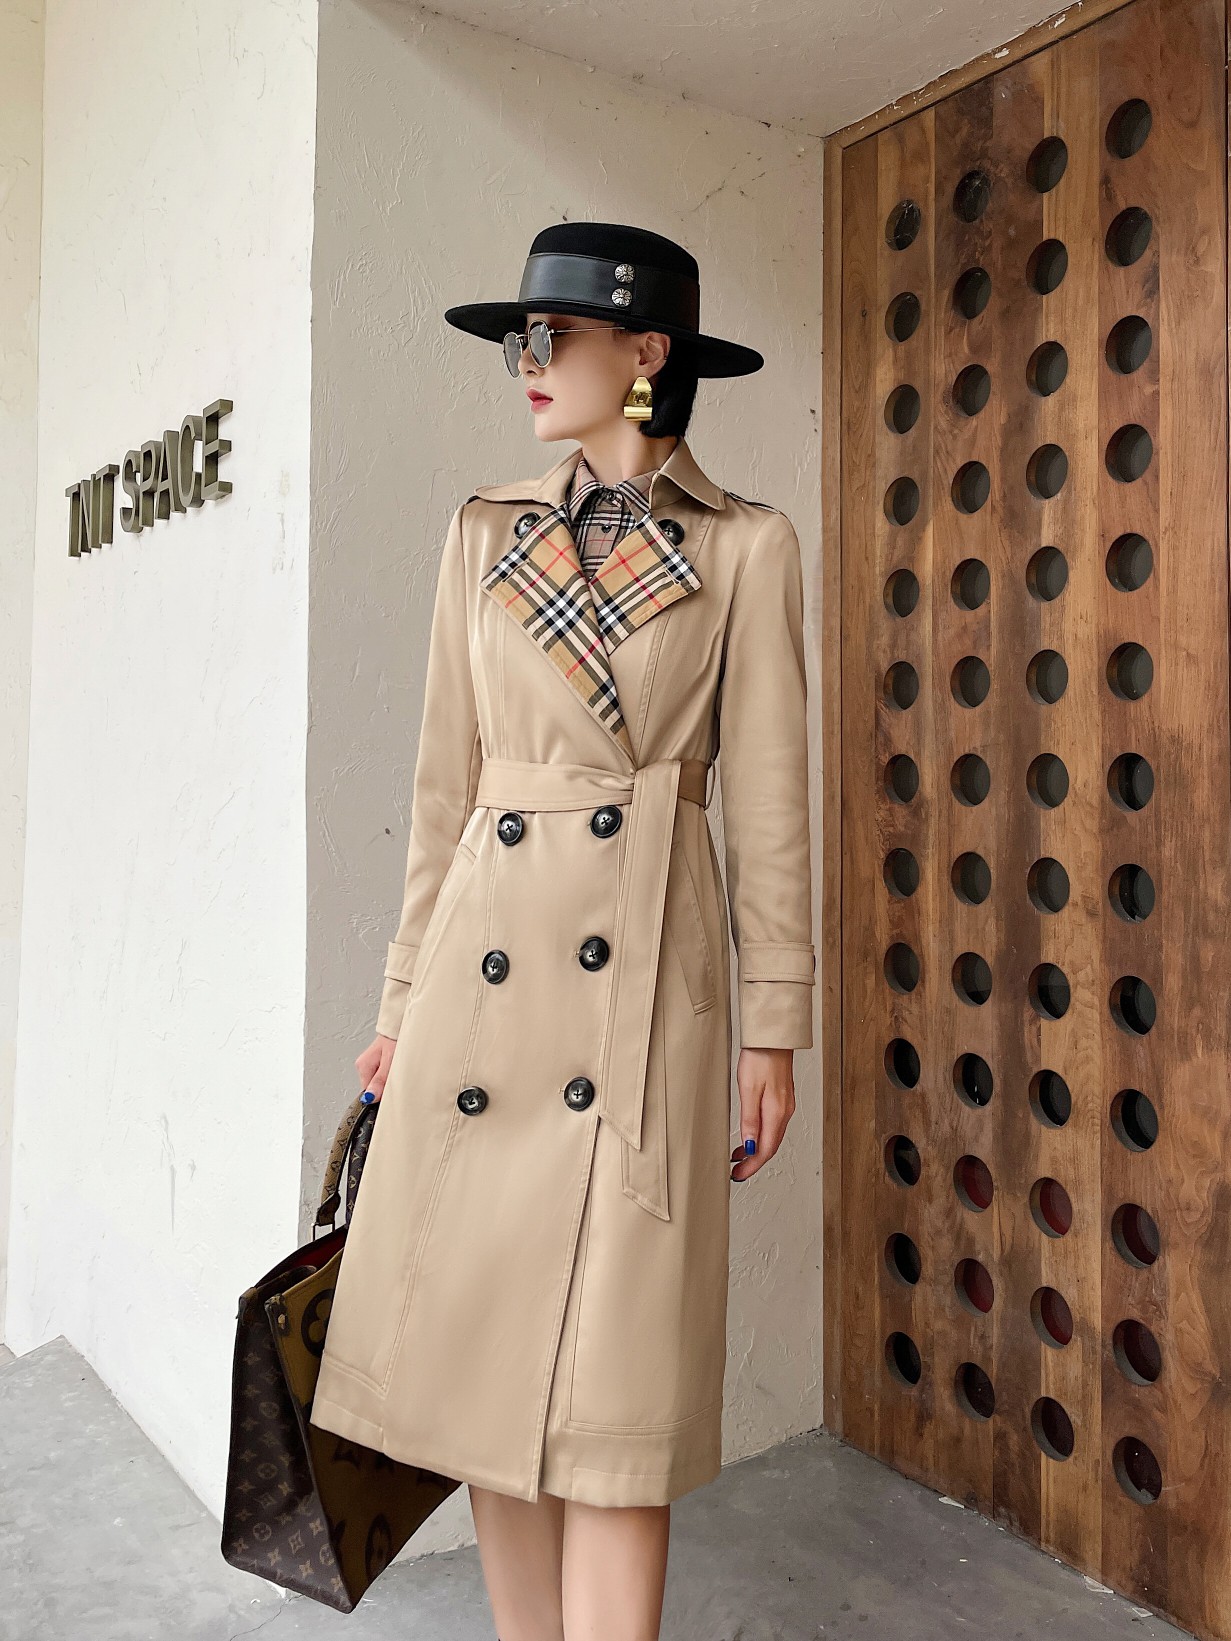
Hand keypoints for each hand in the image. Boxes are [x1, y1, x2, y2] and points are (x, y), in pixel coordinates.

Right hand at [355, 1033, 396, 1101]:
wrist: (400, 1025)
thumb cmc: (396, 1039)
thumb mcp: (389, 1062)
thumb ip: (380, 1080)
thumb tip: (369, 1097)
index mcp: (363, 1066)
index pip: (367, 1092)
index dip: (380, 1094)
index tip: (390, 1090)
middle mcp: (364, 1064)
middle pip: (373, 1087)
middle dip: (385, 1086)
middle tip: (397, 1076)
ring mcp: (370, 1062)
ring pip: (378, 1080)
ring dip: (389, 1079)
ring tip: (398, 1068)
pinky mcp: (377, 1060)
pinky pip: (382, 1073)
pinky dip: (390, 1073)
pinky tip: (397, 1066)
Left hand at [730, 1046, 795, 1181]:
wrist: (773, 1035)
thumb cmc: (760, 1057)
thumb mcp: (748, 1089)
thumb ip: (750, 1120)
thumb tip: (750, 1147)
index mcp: (777, 1112)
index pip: (766, 1150)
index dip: (752, 1166)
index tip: (738, 1175)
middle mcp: (785, 1112)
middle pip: (771, 1146)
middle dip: (754, 1162)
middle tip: (737, 1172)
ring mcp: (785, 1105)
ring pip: (772, 1136)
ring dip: (757, 1150)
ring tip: (739, 1157)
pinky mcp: (782, 1098)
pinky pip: (773, 1125)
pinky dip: (761, 1135)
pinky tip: (750, 1134)